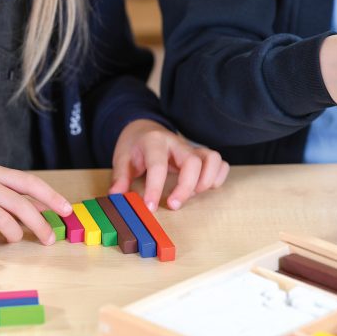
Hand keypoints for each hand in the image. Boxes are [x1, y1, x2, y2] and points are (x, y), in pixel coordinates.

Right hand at [0, 159, 72, 247]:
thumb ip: (7, 191)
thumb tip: (38, 209)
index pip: (30, 184)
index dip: (51, 197)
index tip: (66, 211)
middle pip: (22, 207)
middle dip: (40, 226)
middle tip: (48, 239)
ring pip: (6, 225)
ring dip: (14, 236)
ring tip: (11, 238)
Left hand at [109, 119, 228, 211]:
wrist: (144, 128)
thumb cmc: (134, 146)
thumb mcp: (121, 158)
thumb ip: (120, 177)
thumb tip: (116, 197)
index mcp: (154, 142)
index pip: (158, 165)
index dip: (155, 188)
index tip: (150, 207)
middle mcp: (176, 143)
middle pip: (192, 162)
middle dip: (185, 188)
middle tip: (173, 205)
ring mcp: (191, 148)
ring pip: (212, 159)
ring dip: (206, 181)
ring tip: (192, 194)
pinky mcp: (201, 155)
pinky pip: (220, 163)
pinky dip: (217, 177)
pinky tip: (204, 188)